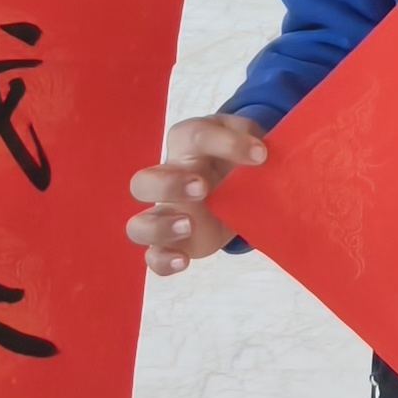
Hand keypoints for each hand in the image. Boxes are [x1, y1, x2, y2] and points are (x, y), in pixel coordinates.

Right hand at [127, 112, 264, 275]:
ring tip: (190, 225)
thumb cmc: (234, 157)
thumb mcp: (246, 137)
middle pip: (143, 182)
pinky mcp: (173, 244)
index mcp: (186, 146)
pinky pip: (153, 257)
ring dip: (161, 227)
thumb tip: (258, 153)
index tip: (259, 155)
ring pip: (137, 226)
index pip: (195, 137)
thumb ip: (250, 138)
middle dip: (170, 185)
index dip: (227, 143)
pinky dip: (163, 261)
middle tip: (203, 188)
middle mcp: (166, 180)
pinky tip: (183, 260)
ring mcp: (166, 215)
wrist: (237, 187)